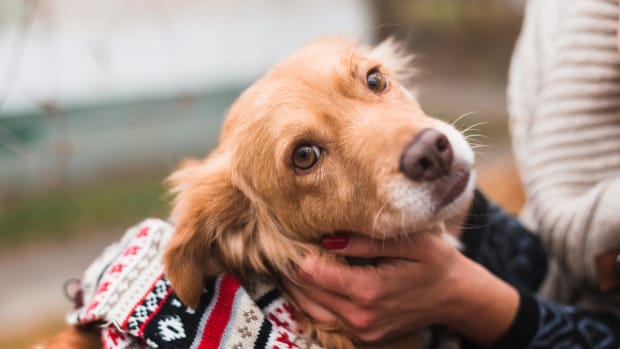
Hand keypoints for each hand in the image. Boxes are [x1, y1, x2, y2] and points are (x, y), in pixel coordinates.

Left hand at [290, 232, 518, 344]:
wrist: (458, 298)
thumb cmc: (437, 263)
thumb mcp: (411, 243)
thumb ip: (368, 241)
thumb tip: (328, 238)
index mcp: (369, 291)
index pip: (313, 274)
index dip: (301, 253)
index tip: (299, 235)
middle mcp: (360, 316)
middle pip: (306, 292)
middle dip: (296, 269)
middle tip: (292, 245)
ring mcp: (362, 330)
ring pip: (311, 309)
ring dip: (302, 286)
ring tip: (298, 261)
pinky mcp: (364, 336)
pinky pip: (327, 318)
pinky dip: (316, 299)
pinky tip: (317, 280)